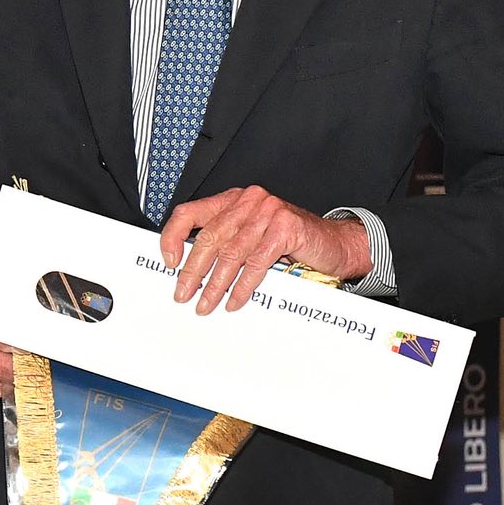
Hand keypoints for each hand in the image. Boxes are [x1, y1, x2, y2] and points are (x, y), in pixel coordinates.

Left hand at [160, 185, 372, 314]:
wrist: (335, 243)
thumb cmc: (289, 242)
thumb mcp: (250, 236)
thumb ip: (225, 242)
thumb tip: (189, 270)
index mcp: (232, 200)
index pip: (190, 213)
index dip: (172, 237)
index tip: (168, 263)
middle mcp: (247, 201)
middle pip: (209, 237)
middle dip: (193, 271)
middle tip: (183, 294)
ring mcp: (267, 211)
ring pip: (231, 253)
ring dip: (216, 284)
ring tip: (206, 304)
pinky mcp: (286, 228)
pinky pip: (257, 263)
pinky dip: (243, 286)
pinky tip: (235, 300)